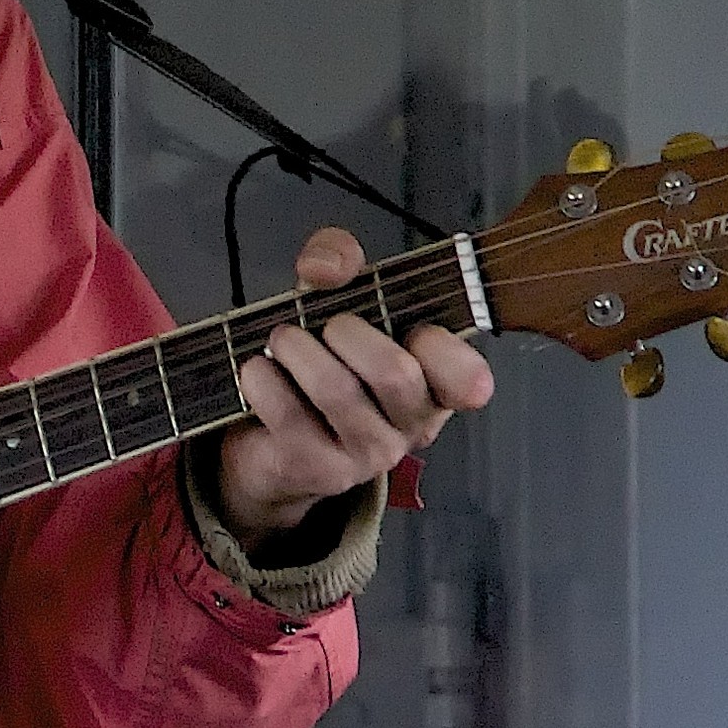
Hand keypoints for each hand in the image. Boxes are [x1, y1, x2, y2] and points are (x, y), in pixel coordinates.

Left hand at [206, 229, 497, 548]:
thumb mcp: (334, 297)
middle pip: (395, 374)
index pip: (468, 378)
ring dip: (298, 349)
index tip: (416, 331)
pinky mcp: (319, 470)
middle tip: (327, 325)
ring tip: (283, 339)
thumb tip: (324, 266)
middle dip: (348, 333)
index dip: (444, 349)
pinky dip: (263, 379)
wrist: (270, 442)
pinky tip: (259, 371)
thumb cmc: (320, 361)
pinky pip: (290, 415)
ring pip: (338, 391)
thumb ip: (338, 257)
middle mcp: (411, 425)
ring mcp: (367, 454)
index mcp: (434, 383)